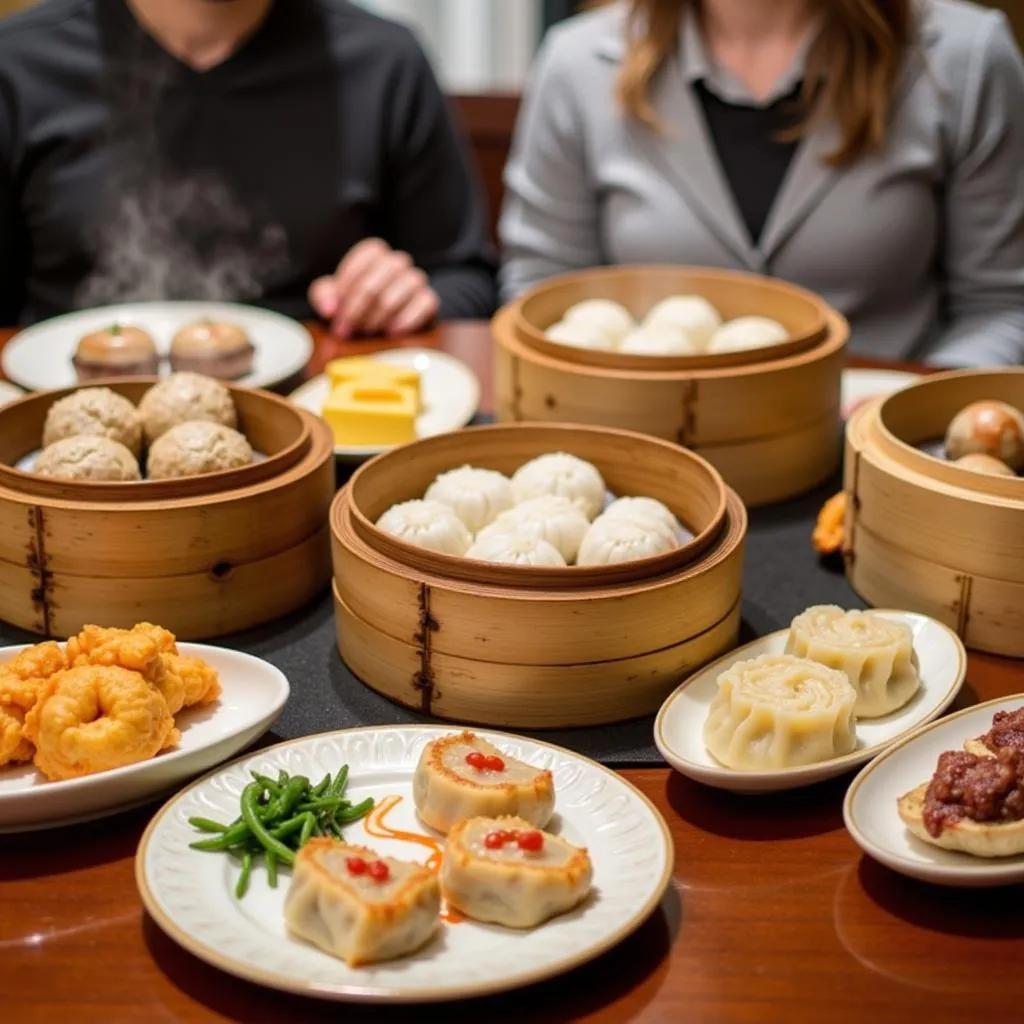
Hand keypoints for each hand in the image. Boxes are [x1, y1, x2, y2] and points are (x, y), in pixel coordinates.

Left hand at [308, 238, 439, 338]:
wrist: (379, 320)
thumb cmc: (354, 303)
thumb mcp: (333, 296)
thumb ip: (324, 295)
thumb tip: (330, 309)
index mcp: (375, 253)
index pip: (362, 260)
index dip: (346, 287)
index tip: (334, 311)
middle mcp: (398, 261)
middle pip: (377, 281)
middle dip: (357, 309)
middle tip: (345, 329)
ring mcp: (416, 279)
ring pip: (400, 291)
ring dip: (380, 315)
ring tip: (368, 330)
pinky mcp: (429, 299)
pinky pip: (424, 303)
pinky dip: (407, 318)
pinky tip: (392, 331)